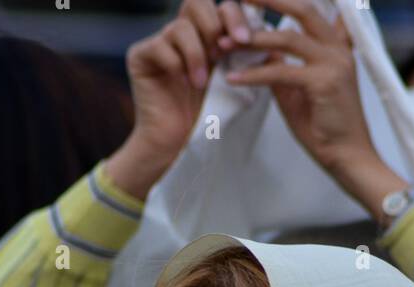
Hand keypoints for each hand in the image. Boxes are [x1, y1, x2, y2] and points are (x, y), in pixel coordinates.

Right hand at [107, 1, 251, 200]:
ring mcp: (158, 42)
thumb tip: (273, 39)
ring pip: (180, 27)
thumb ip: (246, 57)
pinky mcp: (140, 55)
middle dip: (215, 25)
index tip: (246, 39)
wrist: (177, 145)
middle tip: (223, 52)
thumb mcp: (232, 81)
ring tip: (201, 82)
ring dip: (196, 54)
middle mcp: (181, 33)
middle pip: (196, 2)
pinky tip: (184, 84)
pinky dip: (176, 65)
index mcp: (204, 35)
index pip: (218, 6)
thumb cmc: (206, 117)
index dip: (234, 15)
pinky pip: (160, 46)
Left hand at [224, 0, 406, 217]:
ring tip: (225, 44)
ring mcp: (333, 64)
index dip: (284, 0)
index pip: (311, 11)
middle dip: (269, 0)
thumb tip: (260, 54)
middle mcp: (338, 49)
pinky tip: (233, 77)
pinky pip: (280, 72)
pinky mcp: (323, 83)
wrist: (348, 158)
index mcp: (336, 47)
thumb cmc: (325, 129)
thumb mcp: (299, 91)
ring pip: (288, 38)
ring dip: (252, 40)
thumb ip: (284, 68)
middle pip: (302, 8)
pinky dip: (253, 75)